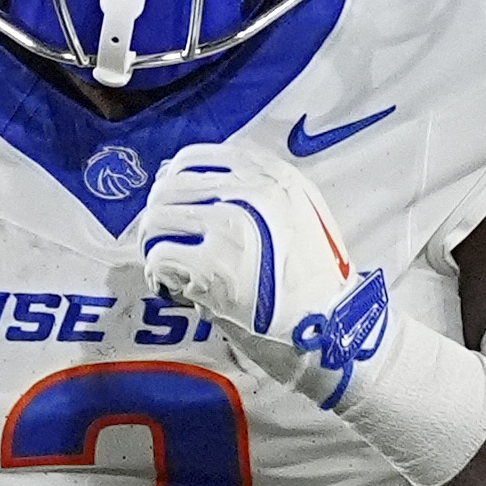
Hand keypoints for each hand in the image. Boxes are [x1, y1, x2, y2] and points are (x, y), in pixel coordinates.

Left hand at [130, 142, 391, 407]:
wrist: (331, 328)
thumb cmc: (311, 279)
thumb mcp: (299, 213)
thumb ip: (252, 192)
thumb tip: (181, 180)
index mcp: (272, 175)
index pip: (194, 158)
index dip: (171, 182)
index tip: (170, 204)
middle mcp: (251, 192)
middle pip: (169, 187)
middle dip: (158, 216)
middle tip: (162, 243)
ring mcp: (230, 226)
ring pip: (157, 219)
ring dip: (154, 245)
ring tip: (168, 267)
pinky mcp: (213, 265)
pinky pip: (159, 256)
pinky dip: (158, 275)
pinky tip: (173, 288)